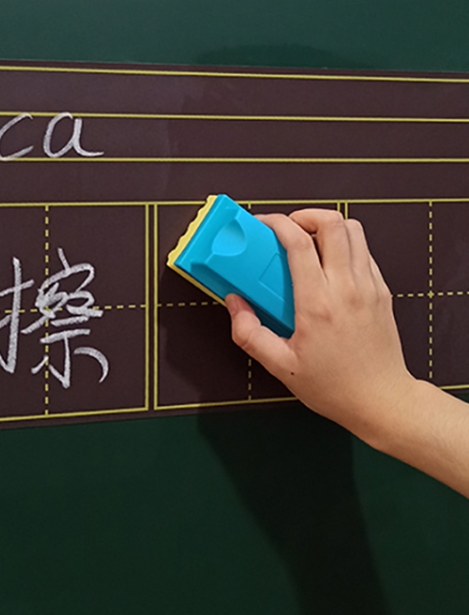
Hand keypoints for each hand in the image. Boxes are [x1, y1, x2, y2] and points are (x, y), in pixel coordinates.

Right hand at [225, 209, 416, 442]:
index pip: (299, 243)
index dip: (277, 224)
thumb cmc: (334, 386)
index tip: (262, 224)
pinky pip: (363, 251)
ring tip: (307, 243)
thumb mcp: (280, 366)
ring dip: (327, 227)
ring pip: (353, 230)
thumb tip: (234, 303)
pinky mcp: (382, 291)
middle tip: (287, 230)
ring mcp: (369, 286)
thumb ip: (249, 333)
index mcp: (318, 304)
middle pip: (332, 224)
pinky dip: (344, 246)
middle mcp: (347, 288)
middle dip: (305, 215)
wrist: (383, 401)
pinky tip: (327, 266)